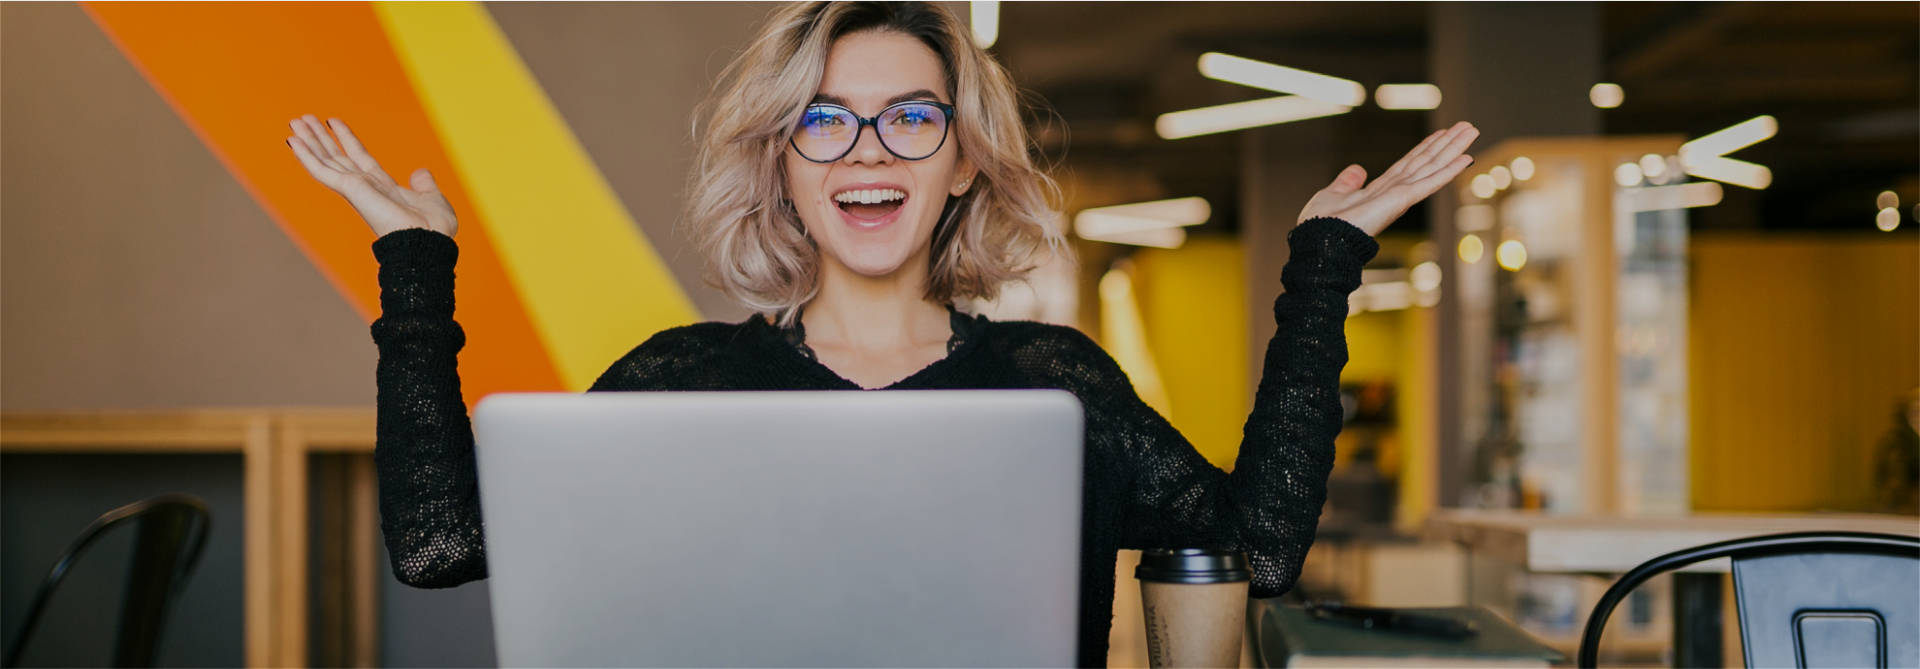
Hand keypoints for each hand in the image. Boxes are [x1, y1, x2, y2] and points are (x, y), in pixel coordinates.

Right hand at [285, 115, 456, 237]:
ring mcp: (356, 188)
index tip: (333, 121)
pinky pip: (322, 170)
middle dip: (320, 138)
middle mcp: (366, 186)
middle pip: (337, 156)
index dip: (346, 139)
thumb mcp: (432, 198)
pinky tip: (292, 141)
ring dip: (308, 141)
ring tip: (294, 122)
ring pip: (325, 160)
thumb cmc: (434, 228)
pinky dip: (306, 156)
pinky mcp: (350, 190)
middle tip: (302, 118)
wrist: (428, 241)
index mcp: (384, 187)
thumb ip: (424, 184)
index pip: (359, 157)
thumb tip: (420, 173)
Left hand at [1296, 121, 1478, 236]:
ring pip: (1431, 167)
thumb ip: (1347, 182)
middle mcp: (1394, 192)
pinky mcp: (1400, 201)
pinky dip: (1447, 171)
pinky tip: (1465, 158)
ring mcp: (1399, 197)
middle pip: (1426, 162)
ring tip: (1471, 131)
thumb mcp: (1333, 194)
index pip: (1409, 164)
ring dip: (1453, 149)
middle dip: (1447, 145)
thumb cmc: (1321, 225)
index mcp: (1380, 190)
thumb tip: (1357, 169)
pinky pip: (1428, 183)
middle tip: (1468, 127)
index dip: (1426, 148)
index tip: (1443, 133)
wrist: (1319, 241)